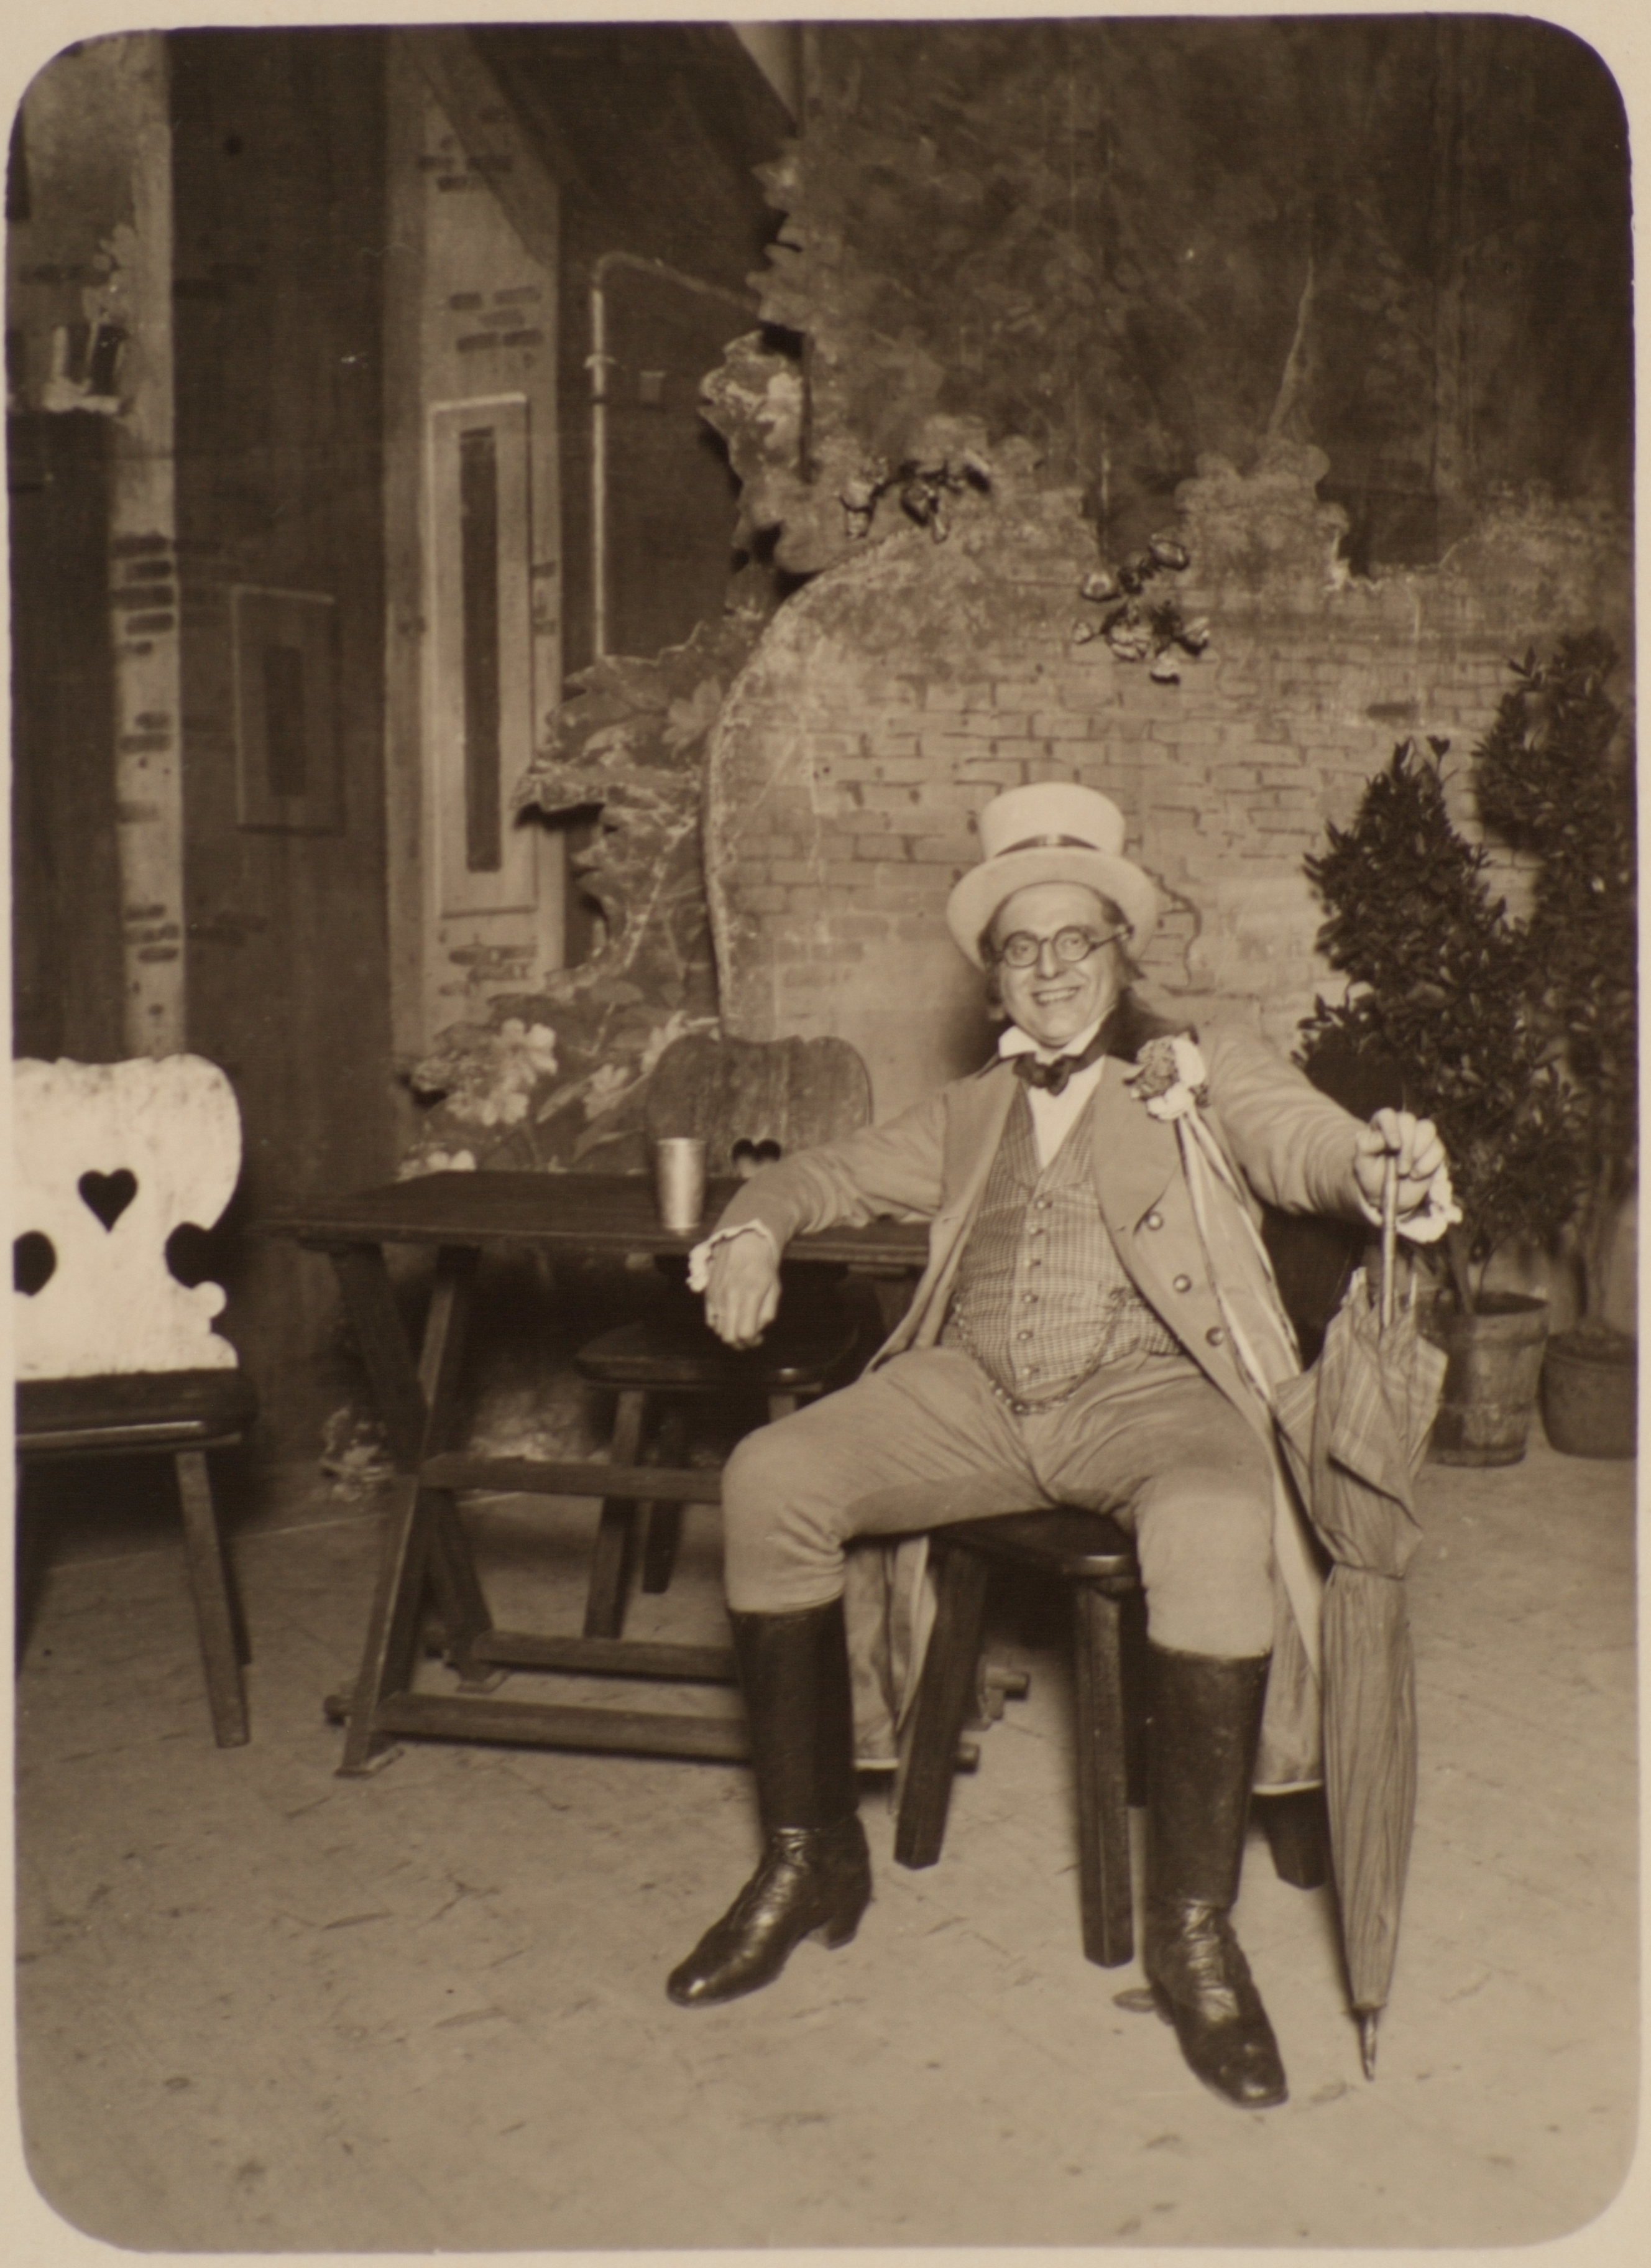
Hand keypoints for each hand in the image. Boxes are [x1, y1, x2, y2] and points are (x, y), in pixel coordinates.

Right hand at [703, 1231, 781, 1347]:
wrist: (742, 1242)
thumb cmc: (762, 1266)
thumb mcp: (774, 1288)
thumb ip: (767, 1312)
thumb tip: (758, 1331)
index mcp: (749, 1296)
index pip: (745, 1333)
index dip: (752, 1342)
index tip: (758, 1339)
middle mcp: (730, 1298)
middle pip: (729, 1336)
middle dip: (740, 1344)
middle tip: (749, 1339)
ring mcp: (716, 1297)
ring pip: (718, 1330)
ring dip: (730, 1334)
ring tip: (740, 1328)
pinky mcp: (708, 1294)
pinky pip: (710, 1320)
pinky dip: (719, 1325)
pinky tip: (730, 1319)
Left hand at [1353, 1108, 1454, 1234]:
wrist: (1386, 1194)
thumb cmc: (1371, 1174)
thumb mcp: (1361, 1162)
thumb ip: (1365, 1146)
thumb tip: (1381, 1138)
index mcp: (1381, 1124)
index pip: (1387, 1115)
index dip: (1391, 1129)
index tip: (1394, 1146)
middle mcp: (1401, 1125)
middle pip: (1409, 1120)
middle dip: (1406, 1145)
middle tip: (1400, 1169)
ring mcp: (1420, 1135)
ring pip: (1427, 1128)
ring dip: (1419, 1151)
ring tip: (1408, 1172)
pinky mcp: (1433, 1150)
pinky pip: (1438, 1149)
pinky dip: (1428, 1164)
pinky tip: (1416, 1175)